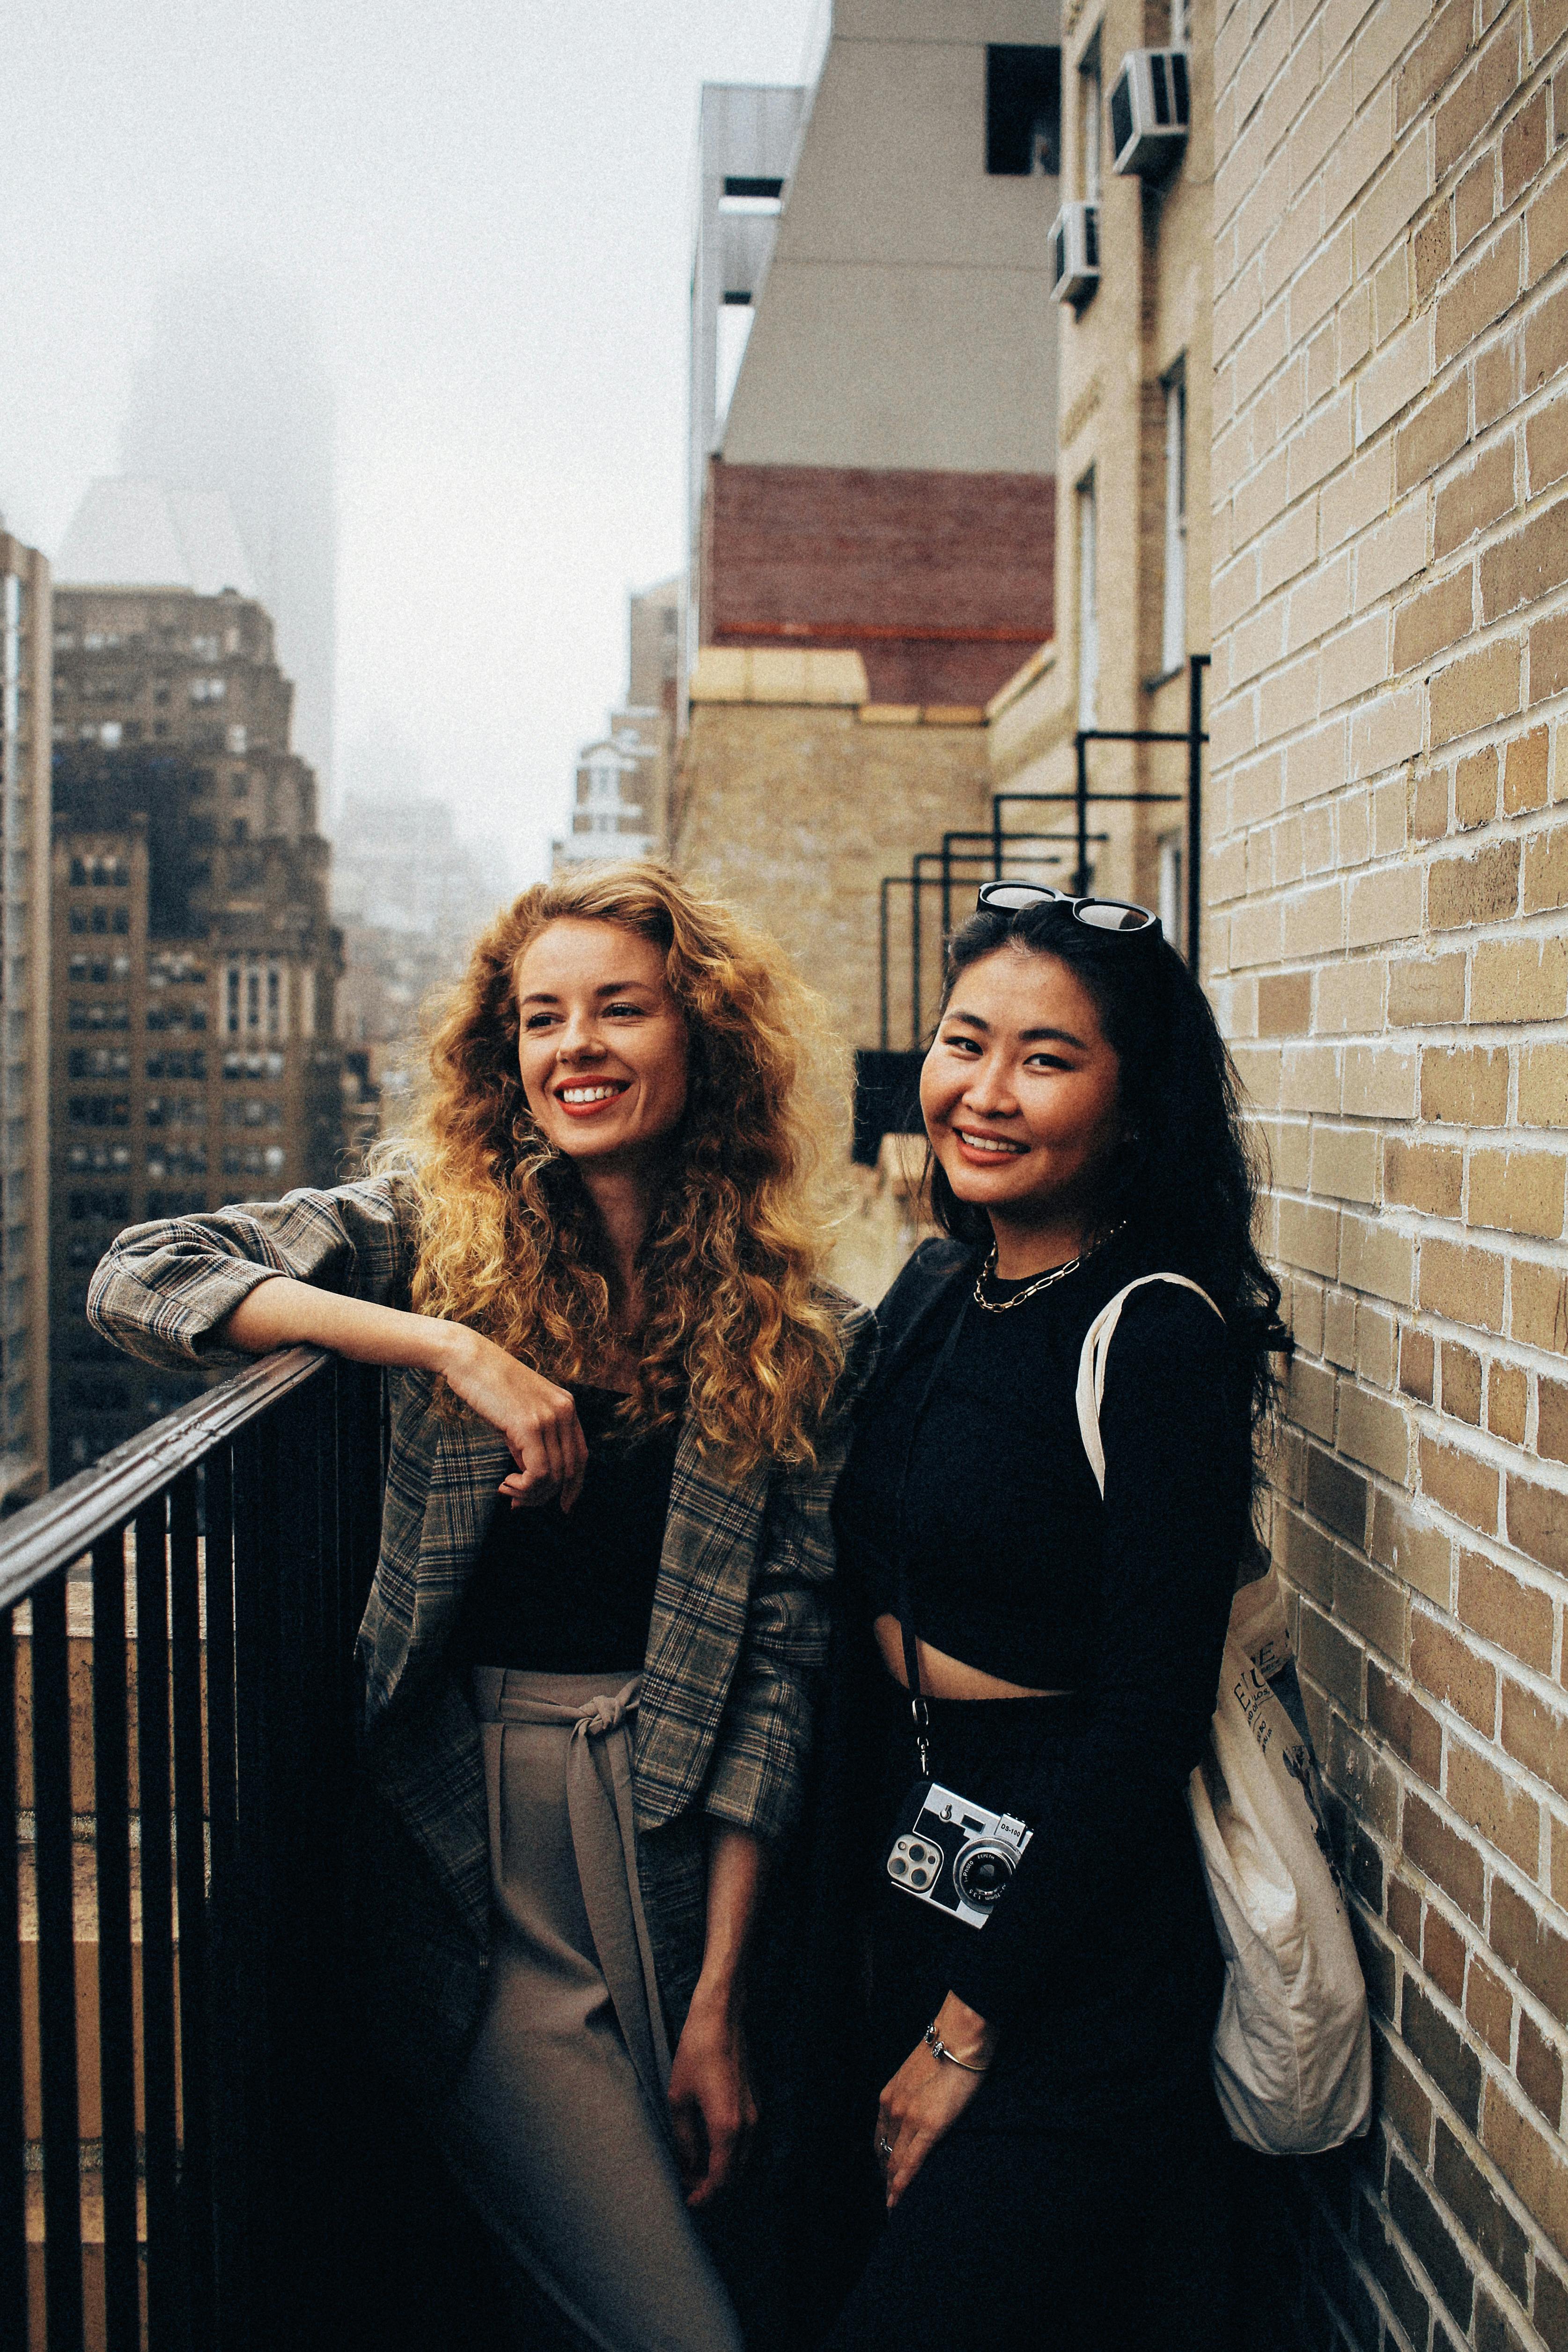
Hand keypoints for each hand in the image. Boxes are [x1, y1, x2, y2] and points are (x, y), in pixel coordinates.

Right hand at [437, 1327, 588, 1510]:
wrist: (468, 1359)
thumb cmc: (487, 1387)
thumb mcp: (517, 1417)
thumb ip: (530, 1446)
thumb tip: (531, 1482)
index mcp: (566, 1406)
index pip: (581, 1456)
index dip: (573, 1486)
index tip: (562, 1505)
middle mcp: (564, 1411)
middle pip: (571, 1471)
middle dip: (546, 1496)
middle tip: (519, 1503)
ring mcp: (549, 1417)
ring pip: (554, 1476)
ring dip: (530, 1494)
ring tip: (507, 1490)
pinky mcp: (530, 1425)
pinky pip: (539, 1472)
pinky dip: (524, 1487)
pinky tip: (506, 1482)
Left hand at [667, 1989, 756, 2208]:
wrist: (721, 2019)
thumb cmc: (696, 2054)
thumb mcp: (679, 2099)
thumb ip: (685, 2140)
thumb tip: (688, 2167)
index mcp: (727, 2127)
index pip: (721, 2179)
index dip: (705, 2196)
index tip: (689, 2202)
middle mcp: (748, 2126)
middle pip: (735, 2174)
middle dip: (712, 2186)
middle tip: (687, 2186)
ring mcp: (755, 2114)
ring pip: (742, 2159)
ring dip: (721, 2170)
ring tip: (693, 2167)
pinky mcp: (755, 2103)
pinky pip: (745, 2142)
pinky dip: (729, 2153)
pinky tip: (707, 2146)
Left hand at [875, 1995, 994, 2210]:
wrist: (959, 2039)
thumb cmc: (943, 2053)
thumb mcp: (915, 2077)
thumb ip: (910, 2099)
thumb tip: (916, 2116)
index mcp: (888, 2097)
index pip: (880, 2137)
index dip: (882, 2159)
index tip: (884, 2176)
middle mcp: (892, 2109)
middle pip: (884, 2153)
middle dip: (885, 2176)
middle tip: (889, 2198)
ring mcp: (908, 2119)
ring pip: (895, 2161)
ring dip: (892, 2184)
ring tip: (894, 2205)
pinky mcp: (928, 2126)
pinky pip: (910, 2162)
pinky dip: (901, 2184)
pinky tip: (896, 2200)